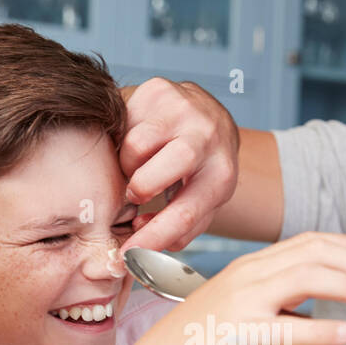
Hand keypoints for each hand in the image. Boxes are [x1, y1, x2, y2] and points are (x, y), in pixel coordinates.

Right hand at [108, 232, 345, 344]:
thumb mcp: (241, 311)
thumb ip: (277, 301)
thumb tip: (321, 304)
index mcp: (248, 267)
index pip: (306, 242)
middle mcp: (245, 276)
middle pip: (312, 254)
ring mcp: (240, 303)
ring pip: (305, 278)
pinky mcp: (236, 335)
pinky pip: (287, 329)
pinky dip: (322, 329)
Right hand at [118, 78, 238, 252]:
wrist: (207, 116)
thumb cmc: (199, 169)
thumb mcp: (200, 200)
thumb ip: (178, 228)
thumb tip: (143, 241)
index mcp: (222, 176)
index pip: (185, 214)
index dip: (153, 238)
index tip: (128, 254)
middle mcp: (209, 139)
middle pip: (160, 173)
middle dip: (139, 188)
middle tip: (134, 192)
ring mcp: (185, 110)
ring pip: (136, 146)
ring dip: (128, 162)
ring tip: (139, 163)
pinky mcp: (160, 90)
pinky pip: (125, 122)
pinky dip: (123, 136)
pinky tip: (137, 137)